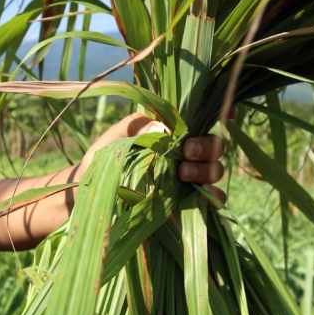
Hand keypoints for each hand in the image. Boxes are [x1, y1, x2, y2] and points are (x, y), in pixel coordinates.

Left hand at [79, 114, 226, 205]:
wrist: (87, 199)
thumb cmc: (99, 162)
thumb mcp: (114, 139)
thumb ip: (137, 128)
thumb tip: (164, 129)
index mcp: (168, 131)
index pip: (200, 118)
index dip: (220, 110)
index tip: (226, 111)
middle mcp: (182, 153)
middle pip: (214, 144)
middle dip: (208, 145)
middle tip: (186, 152)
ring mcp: (186, 179)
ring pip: (215, 168)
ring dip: (207, 168)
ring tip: (182, 174)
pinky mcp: (185, 204)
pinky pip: (212, 198)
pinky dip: (213, 195)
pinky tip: (202, 193)